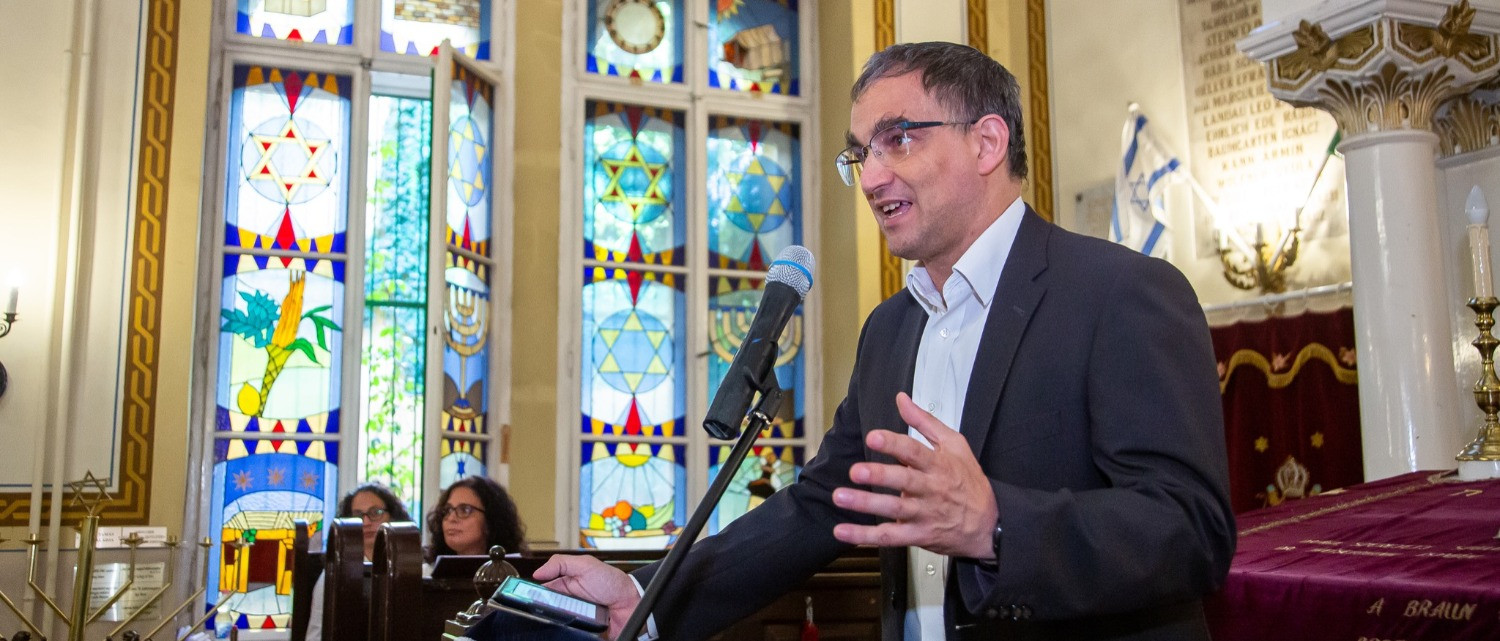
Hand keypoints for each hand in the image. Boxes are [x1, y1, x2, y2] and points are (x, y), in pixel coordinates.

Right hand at [534, 554, 640, 639]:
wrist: (632, 602)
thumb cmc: (612, 582)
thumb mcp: (586, 565)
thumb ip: (561, 564)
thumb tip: (537, 572)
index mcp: (565, 586)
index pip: (542, 592)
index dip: (533, 594)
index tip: (525, 596)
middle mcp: (567, 603)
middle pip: (546, 609)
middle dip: (546, 609)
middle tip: (555, 605)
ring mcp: (574, 617)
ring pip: (556, 623)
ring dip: (557, 620)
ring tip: (569, 614)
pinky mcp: (580, 631)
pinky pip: (567, 633)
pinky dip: (566, 631)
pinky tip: (571, 626)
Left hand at [831, 392, 998, 559]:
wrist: (990, 525)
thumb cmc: (969, 482)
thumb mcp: (956, 445)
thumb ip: (925, 422)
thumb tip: (902, 400)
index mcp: (938, 465)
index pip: (914, 451)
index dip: (893, 444)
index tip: (874, 437)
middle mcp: (931, 489)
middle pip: (904, 481)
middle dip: (879, 476)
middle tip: (856, 471)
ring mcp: (925, 514)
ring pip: (894, 509)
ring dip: (866, 504)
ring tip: (841, 497)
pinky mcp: (919, 535)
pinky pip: (890, 537)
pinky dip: (866, 536)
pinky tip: (844, 531)